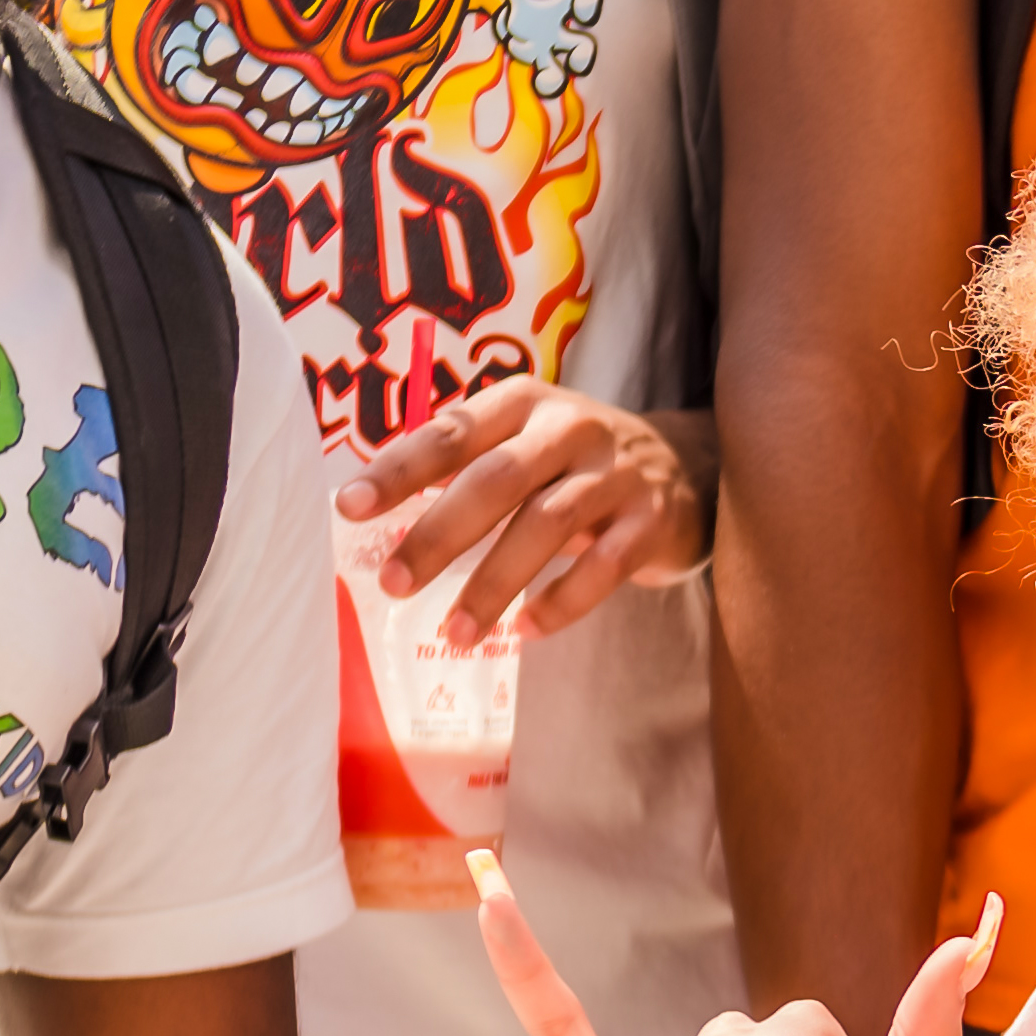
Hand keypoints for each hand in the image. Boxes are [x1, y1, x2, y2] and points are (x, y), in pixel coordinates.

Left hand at [338, 381, 704, 646]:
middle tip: (395, 581)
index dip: (399, 470)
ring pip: (546, 526)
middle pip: (495, 480)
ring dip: (494, 583)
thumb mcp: (523, 441)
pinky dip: (561, 602)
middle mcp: (570, 429)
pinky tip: (525, 630)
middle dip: (439, 534)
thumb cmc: (574, 461)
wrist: (686, 467)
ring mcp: (616, 474)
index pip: (451, 433)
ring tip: (455, 632)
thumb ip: (462, 463)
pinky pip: (603, 567)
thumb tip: (368, 506)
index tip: (350, 506)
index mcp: (524, 403)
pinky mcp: (652, 520)